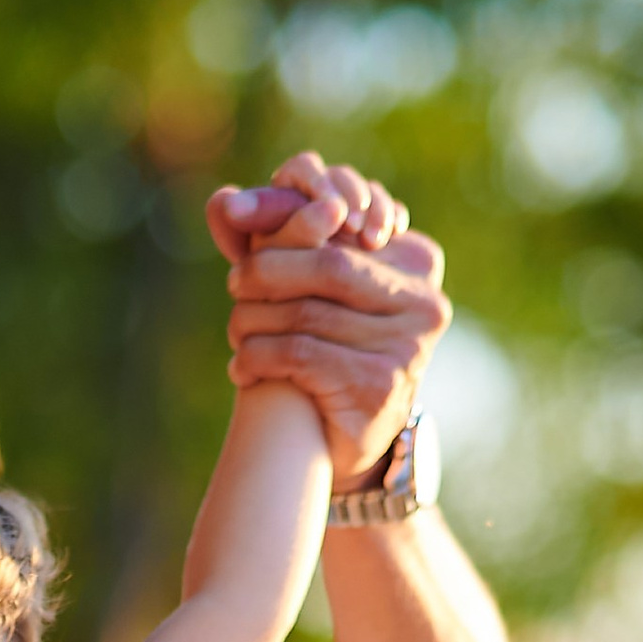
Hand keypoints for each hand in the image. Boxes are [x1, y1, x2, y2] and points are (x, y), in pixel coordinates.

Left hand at [207, 153, 450, 496]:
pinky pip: (301, 354)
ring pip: (308, 313)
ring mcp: (407, 346)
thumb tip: (218, 200)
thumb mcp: (317, 287)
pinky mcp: (381, 386)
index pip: (345, 227)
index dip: (289, 221)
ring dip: (255, 321)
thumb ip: (282, 239)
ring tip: (235, 332)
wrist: (348, 441)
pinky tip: (242, 369)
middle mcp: (424, 301)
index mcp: (417, 262)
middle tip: (235, 283)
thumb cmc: (330, 352)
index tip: (243, 229)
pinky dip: (259, 357)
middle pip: (328, 265)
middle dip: (270, 271)